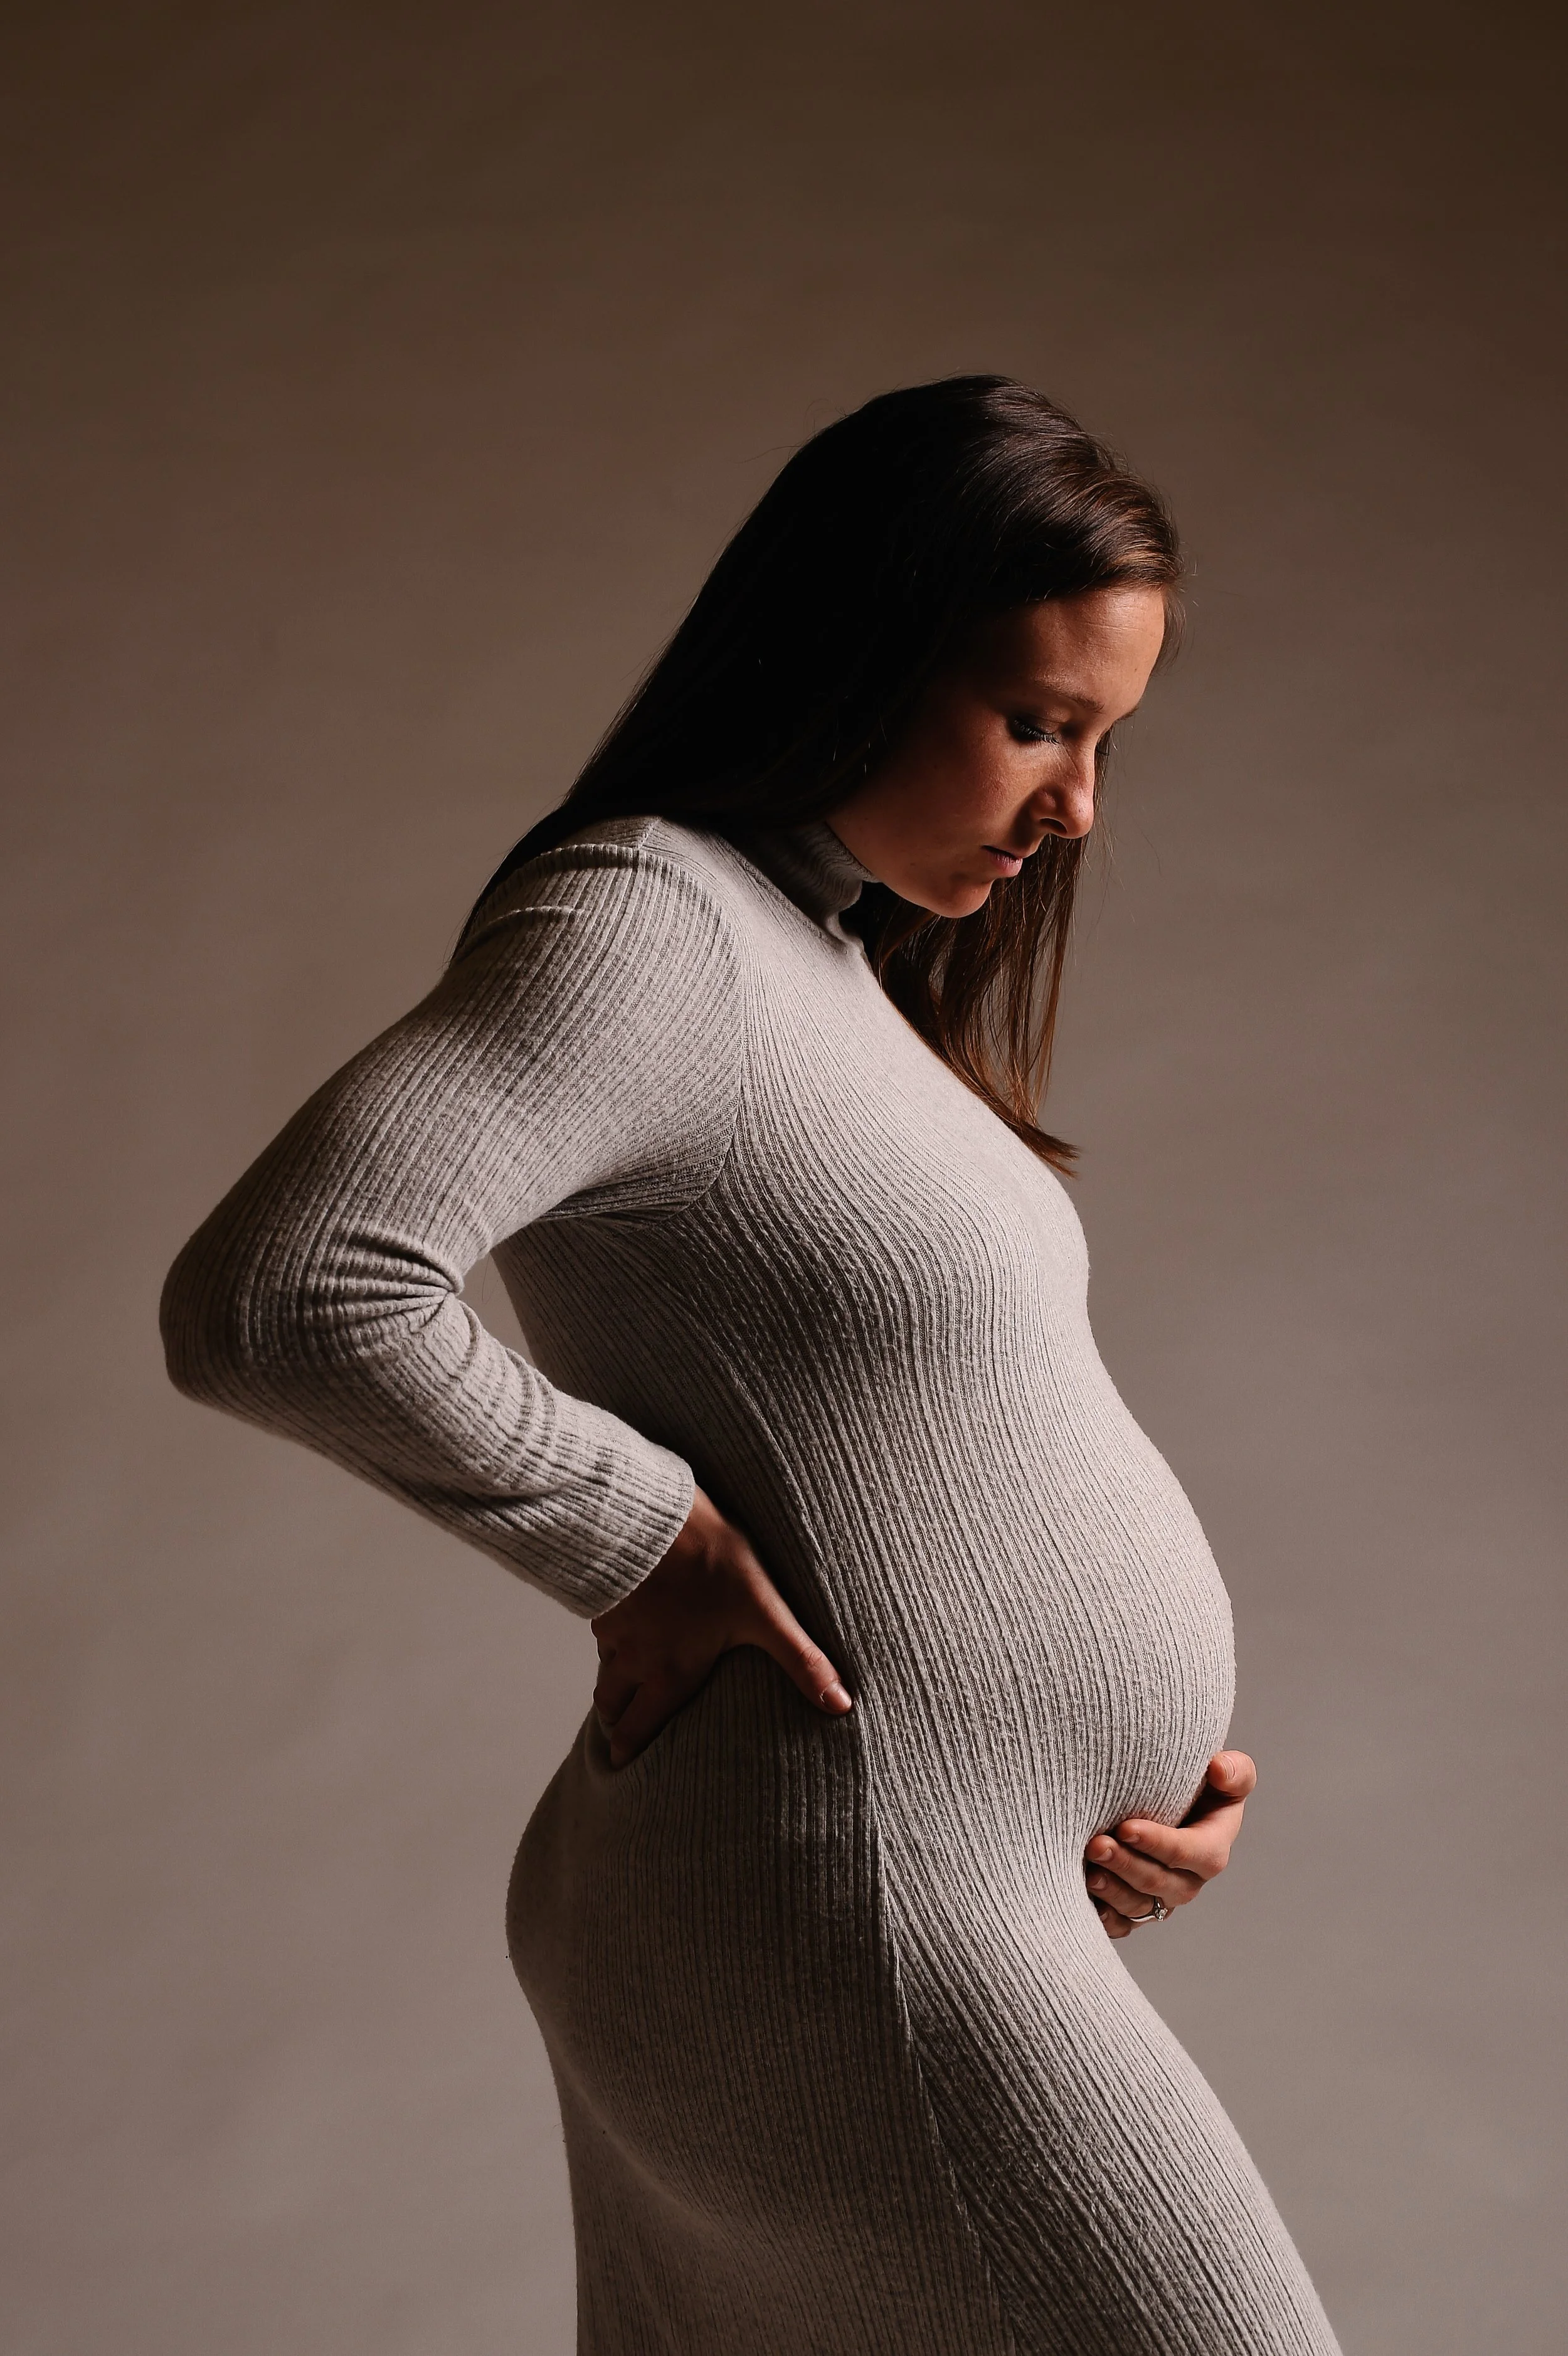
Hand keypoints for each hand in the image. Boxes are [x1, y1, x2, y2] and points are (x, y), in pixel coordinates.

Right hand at [590, 1487, 852, 1766]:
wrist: (654, 1515)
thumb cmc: (711, 1563)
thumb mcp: (766, 1613)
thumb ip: (801, 1659)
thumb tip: (840, 1704)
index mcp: (673, 1671)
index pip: (640, 1726)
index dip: (628, 1749)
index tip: (620, 1764)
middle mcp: (636, 1658)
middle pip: (611, 1704)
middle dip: (615, 1720)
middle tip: (618, 1730)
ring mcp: (614, 1626)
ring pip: (604, 1664)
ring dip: (612, 1676)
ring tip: (621, 1680)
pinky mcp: (604, 1593)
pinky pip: (600, 1625)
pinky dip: (609, 1633)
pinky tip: (623, 1621)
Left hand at [1084, 1751, 1256, 1939]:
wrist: (1165, 1802)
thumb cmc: (1199, 1784)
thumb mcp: (1227, 1773)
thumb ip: (1235, 1771)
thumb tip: (1219, 1769)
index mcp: (1212, 1850)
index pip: (1191, 1853)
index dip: (1159, 1844)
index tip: (1126, 1827)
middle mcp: (1188, 1881)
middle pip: (1158, 1882)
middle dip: (1126, 1865)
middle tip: (1096, 1845)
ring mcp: (1161, 1899)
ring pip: (1137, 1906)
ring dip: (1111, 1890)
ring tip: (1087, 1870)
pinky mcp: (1135, 1910)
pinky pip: (1122, 1924)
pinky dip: (1104, 1918)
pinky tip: (1084, 1900)